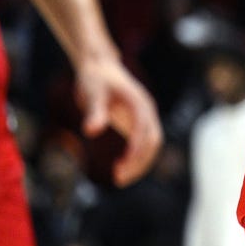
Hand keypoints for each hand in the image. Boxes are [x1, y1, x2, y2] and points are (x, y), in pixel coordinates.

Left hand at [74, 57, 161, 185]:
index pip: (143, 128)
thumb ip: (94, 111)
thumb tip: (91, 131)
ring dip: (139, 164)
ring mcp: (145, 118)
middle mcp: (147, 111)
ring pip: (152, 146)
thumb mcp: (92, 92)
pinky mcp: (139, 124)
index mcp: (139, 102)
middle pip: (153, 141)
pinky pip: (144, 146)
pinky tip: (121, 168)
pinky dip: (137, 159)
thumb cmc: (96, 79)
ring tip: (119, 178)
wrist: (100, 67)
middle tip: (118, 178)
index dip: (136, 147)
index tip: (122, 164)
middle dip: (139, 161)